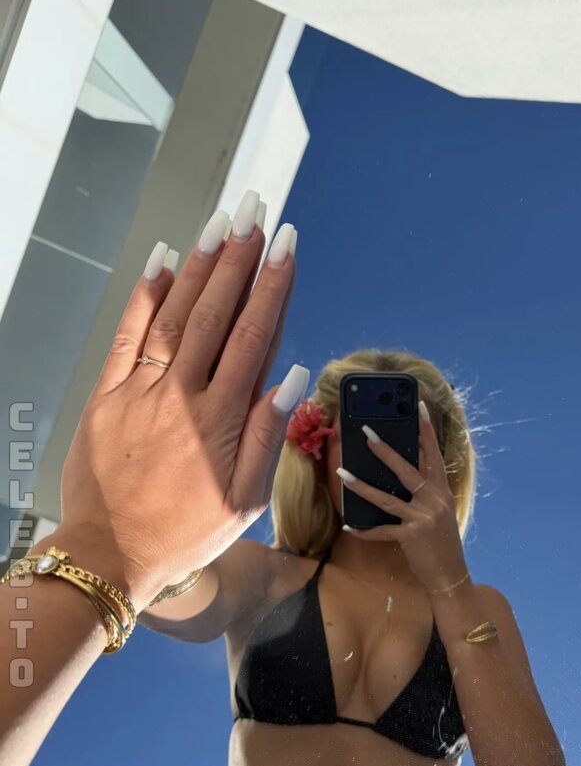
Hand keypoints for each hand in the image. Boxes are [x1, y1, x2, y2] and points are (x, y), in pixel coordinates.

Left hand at [59, 191, 306, 603]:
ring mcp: (140, 391)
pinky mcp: (106, 395)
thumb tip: (290, 375)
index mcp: (220, 420)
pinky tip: (162, 259)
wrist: (111, 554)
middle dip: (239, 256)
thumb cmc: (186, 532)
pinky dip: (145, 294)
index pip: (254, 336)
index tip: (286, 245)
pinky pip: (128, 334)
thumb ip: (268, 434)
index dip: (273, 285)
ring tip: (220, 221)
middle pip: (217, 312)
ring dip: (199, 264)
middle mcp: (181, 395)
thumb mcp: (245, 499)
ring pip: (176, 314)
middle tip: (256, 211)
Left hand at [337, 400, 468, 591]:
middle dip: (385, 450)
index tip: (418, 406)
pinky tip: (350, 528)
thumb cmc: (441, 541)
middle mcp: (434, 499)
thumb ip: (425, 491)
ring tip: (342, 473)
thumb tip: (402, 469)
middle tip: (366, 433)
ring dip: (362, 486)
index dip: (426, 430)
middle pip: (407, 470)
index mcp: (441, 490)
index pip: (433, 454)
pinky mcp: (411, 536)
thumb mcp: (439, 511)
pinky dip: (366, 531)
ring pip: (387, 498)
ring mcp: (423, 517)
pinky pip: (382, 531)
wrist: (450, 574)